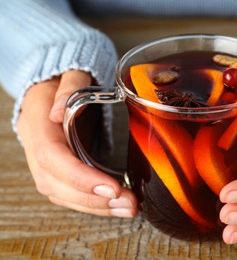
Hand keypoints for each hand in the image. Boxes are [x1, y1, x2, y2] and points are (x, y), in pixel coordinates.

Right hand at [17, 70, 137, 217]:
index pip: (52, 157)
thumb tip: (58, 111)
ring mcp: (43, 162)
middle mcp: (36, 147)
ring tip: (128, 208)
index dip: (79, 176)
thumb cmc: (64, 80)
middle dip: (94, 199)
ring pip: (62, 195)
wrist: (51, 88)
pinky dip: (93, 203)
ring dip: (97, 207)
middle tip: (129, 204)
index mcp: (38, 123)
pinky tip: (116, 206)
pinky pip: (69, 194)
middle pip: (57, 184)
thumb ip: (68, 86)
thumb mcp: (69, 73)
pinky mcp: (55, 170)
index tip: (113, 187)